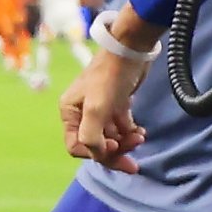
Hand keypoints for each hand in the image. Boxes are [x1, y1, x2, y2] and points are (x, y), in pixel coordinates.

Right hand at [63, 48, 144, 169]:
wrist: (132, 49)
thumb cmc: (110, 78)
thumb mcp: (96, 109)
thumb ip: (91, 137)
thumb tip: (99, 155)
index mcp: (70, 113)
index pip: (76, 147)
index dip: (95, 152)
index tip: (113, 146)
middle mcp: (82, 113)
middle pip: (96, 145)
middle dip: (115, 152)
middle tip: (133, 162)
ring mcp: (100, 110)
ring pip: (111, 138)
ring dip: (126, 142)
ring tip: (140, 137)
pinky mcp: (117, 105)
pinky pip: (122, 128)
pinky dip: (131, 133)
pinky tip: (141, 132)